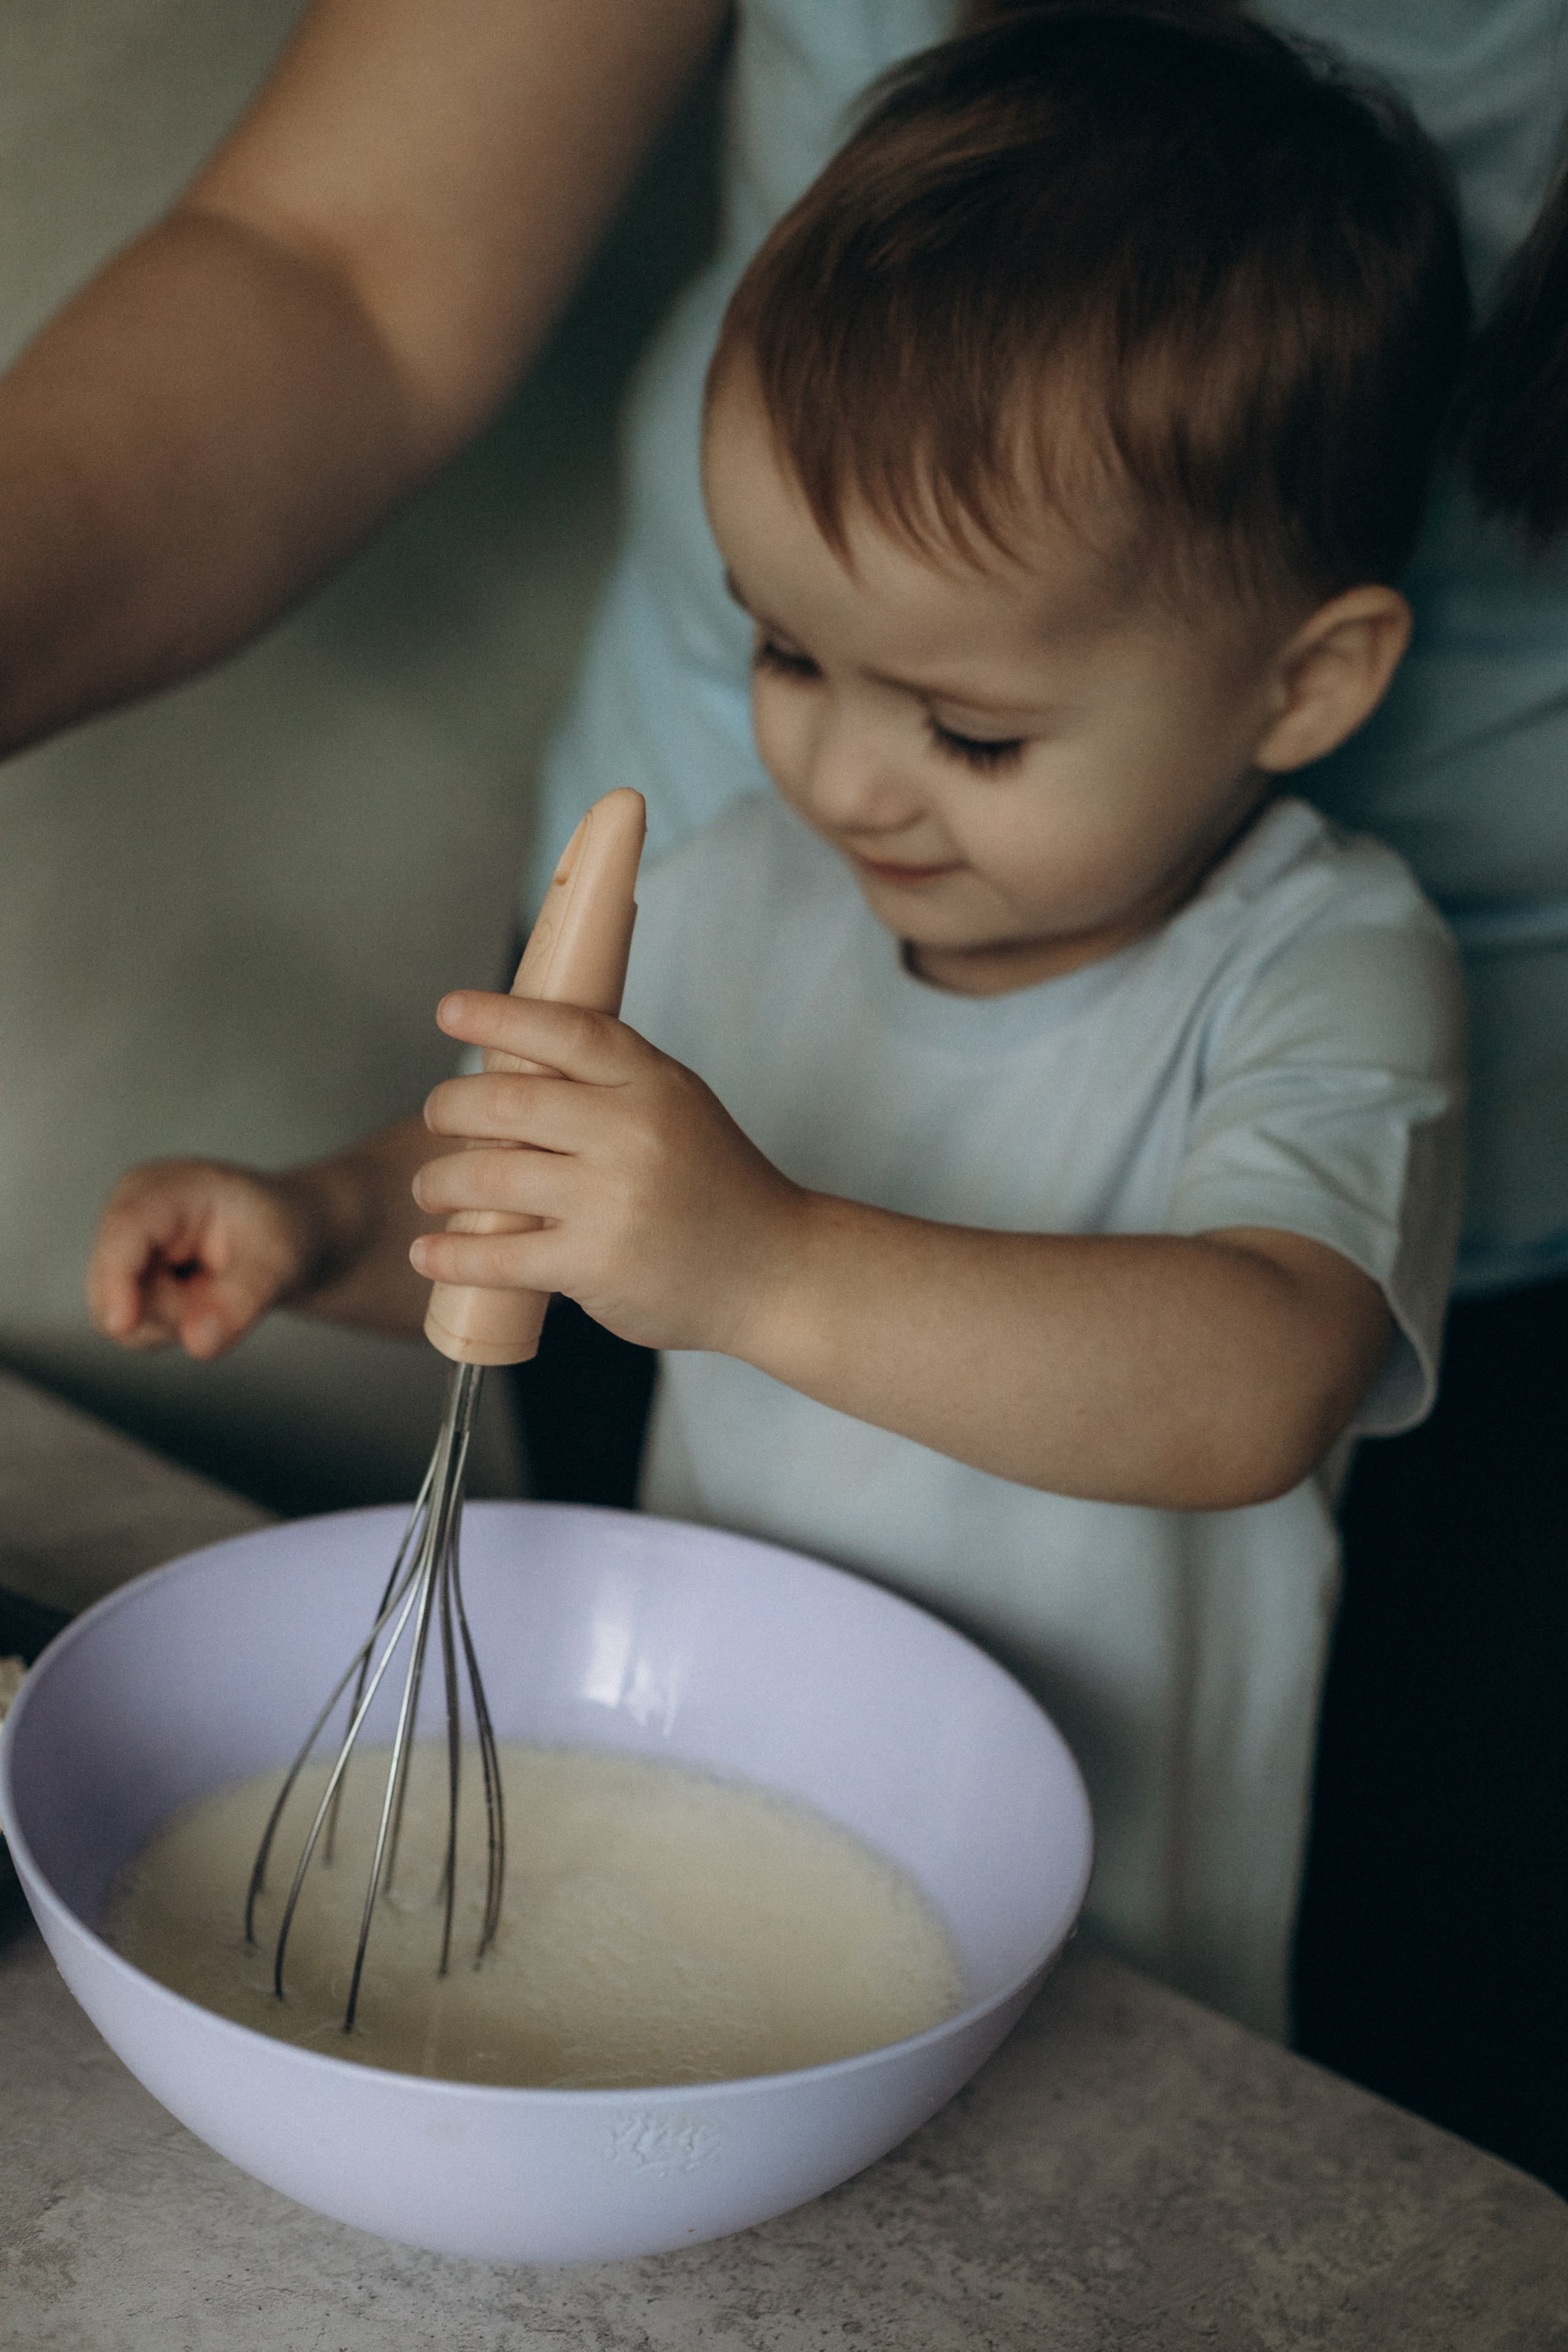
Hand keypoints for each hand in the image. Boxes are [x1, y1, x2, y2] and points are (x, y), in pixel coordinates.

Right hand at [87, 1159, 334, 1358]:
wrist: (281, 1236)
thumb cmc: (278, 1232)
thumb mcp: (278, 1261)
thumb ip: (239, 1301)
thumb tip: (199, 1344)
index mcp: (158, 1188)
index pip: (123, 1232)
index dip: (116, 1281)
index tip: (124, 1324)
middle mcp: (126, 1218)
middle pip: (116, 1290)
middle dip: (175, 1312)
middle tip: (228, 1291)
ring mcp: (121, 1253)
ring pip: (125, 1321)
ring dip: (178, 1322)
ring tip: (217, 1290)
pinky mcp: (122, 1285)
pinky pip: (135, 1332)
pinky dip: (172, 1328)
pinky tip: (200, 1299)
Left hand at [411, 992, 805, 1353]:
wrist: (775, 1272)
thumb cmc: (719, 1189)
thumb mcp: (681, 1108)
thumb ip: (614, 1083)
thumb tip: (517, 1061)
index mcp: (652, 1082)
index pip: (564, 1030)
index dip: (498, 1015)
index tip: (449, 1011)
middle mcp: (632, 1131)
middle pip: (506, 1102)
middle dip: (448, 1108)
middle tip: (435, 1118)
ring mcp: (613, 1198)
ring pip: (488, 1178)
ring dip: (438, 1183)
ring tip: (430, 1190)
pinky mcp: (596, 1262)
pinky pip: (501, 1255)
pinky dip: (451, 1256)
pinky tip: (428, 1253)